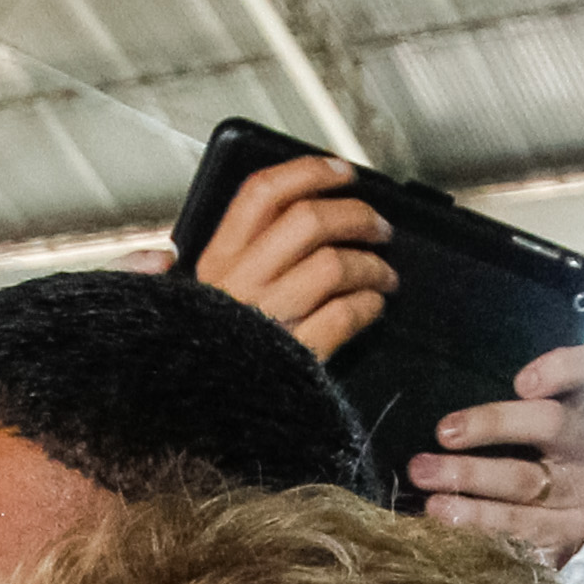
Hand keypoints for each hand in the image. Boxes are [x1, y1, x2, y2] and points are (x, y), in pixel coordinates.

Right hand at [190, 153, 394, 357]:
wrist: (207, 411)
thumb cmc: (213, 348)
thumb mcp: (201, 295)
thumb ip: (231, 257)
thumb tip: (262, 219)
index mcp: (218, 261)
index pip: (262, 194)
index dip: (309, 172)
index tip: (341, 173)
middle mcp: (240, 283)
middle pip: (309, 220)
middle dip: (357, 215)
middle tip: (378, 227)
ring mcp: (266, 318)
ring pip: (334, 264)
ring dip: (372, 265)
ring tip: (382, 274)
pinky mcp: (293, 354)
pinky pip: (344, 314)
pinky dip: (368, 306)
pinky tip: (372, 306)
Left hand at [413, 344, 583, 562]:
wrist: (511, 552)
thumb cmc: (497, 472)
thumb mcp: (502, 435)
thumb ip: (491, 410)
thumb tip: (431, 395)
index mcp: (582, 412)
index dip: (565, 369)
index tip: (519, 382)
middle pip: (552, 423)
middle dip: (493, 423)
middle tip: (444, 433)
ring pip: (526, 479)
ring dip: (467, 475)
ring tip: (423, 474)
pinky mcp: (570, 537)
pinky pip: (518, 527)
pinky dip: (474, 520)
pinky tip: (441, 514)